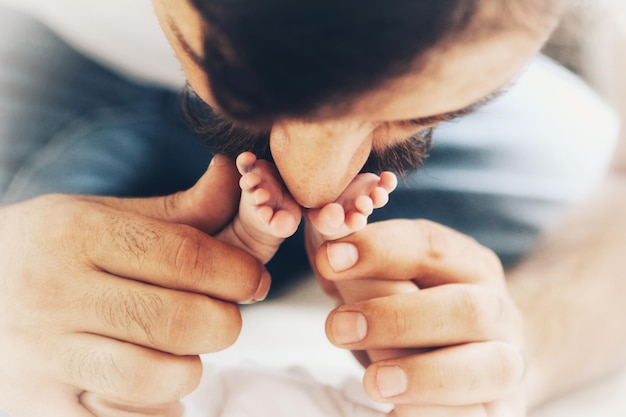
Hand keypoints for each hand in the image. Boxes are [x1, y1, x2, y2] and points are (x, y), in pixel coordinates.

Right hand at [0, 155, 269, 416]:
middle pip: (182, 322)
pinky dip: (157, 406)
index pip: (186, 256)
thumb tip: (233, 175)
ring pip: (159, 378)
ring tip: (180, 349)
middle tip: (223, 315)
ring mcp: (44, 356)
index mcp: (77, 234)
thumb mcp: (100, 215)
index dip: (238, 272)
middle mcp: (56, 294)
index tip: (255, 280)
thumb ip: (178, 209)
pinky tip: (149, 379)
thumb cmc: (49, 250)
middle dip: (225, 322)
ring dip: (190, 366)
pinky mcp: (41, 405)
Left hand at [315, 219, 525, 415]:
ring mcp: (508, 365)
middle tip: (337, 328)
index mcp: (468, 266)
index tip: (329, 258)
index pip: (431, 246)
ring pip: (491, 368)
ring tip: (373, 383)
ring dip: (427, 375)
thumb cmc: (418, 315)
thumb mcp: (389, 283)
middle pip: (467, 308)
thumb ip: (356, 260)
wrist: (481, 363)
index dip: (379, 250)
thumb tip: (321, 224)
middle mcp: (498, 312)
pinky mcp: (505, 412)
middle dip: (398, 318)